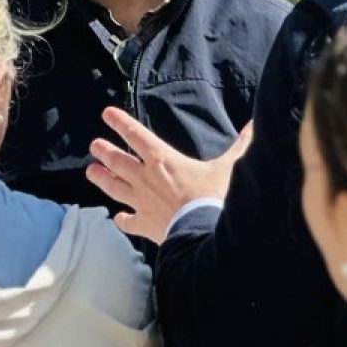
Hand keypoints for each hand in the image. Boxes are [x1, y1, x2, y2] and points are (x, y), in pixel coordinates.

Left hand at [88, 106, 251, 243]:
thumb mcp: (228, 167)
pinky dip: (122, 220)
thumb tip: (256, 124)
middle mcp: (146, 178)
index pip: (136, 135)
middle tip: (93, 145)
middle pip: (118, 161)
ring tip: (90, 172)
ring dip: (102, 179)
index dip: (121, 123)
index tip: (107, 114)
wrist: (204, 233)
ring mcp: (142, 202)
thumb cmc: (215, 196)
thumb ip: (240, 145)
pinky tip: (118, 219)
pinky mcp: (145, 224)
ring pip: (114, 188)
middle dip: (104, 151)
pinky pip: (128, 222)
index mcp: (162, 160)